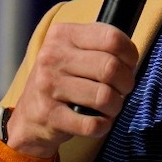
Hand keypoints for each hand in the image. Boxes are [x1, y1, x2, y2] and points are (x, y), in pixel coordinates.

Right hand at [10, 22, 138, 156]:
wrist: (29, 116)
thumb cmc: (64, 79)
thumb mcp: (76, 51)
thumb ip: (102, 45)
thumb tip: (132, 55)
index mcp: (63, 35)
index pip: (112, 38)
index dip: (130, 54)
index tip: (128, 64)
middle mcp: (52, 57)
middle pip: (110, 68)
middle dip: (126, 83)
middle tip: (122, 89)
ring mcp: (48, 86)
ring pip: (104, 97)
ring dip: (115, 106)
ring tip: (110, 106)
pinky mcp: (48, 115)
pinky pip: (92, 124)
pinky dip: (103, 126)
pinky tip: (99, 121)